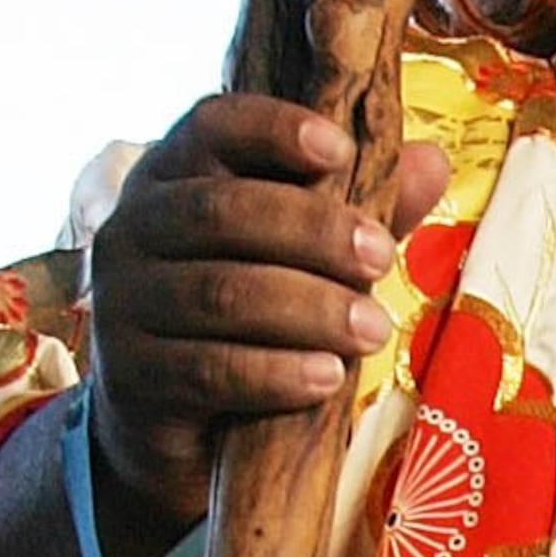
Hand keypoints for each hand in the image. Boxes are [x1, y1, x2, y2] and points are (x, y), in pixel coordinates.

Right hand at [78, 96, 454, 535]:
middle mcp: (132, 229)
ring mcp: (122, 304)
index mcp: (171, 178)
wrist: (175, 430)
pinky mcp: (133, 378)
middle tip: (381, 258)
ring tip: (374, 329)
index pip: (210, 126)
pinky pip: (208, 369)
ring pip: (220, 294)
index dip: (272, 128)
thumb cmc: (246, 323)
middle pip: (221, 211)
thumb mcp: (302, 259)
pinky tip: (328, 377)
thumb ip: (356, 210)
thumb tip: (433, 162)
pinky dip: (274, 372)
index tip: (339, 148)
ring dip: (307, 308)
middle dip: (310, 230)